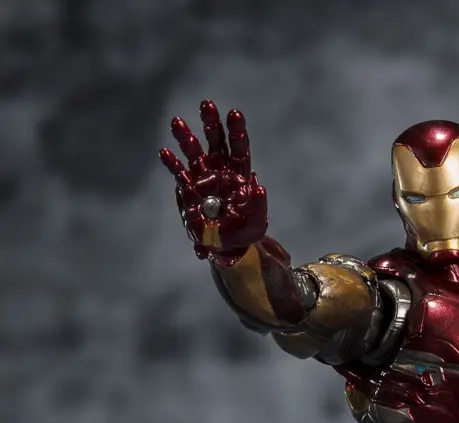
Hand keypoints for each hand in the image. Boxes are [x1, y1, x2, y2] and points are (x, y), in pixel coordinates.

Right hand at [159, 99, 267, 261]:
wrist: (225, 247)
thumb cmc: (244, 232)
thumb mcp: (256, 223)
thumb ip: (258, 205)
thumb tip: (259, 186)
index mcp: (239, 175)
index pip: (239, 149)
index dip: (236, 131)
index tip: (234, 113)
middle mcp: (220, 170)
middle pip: (216, 143)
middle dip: (211, 123)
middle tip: (206, 104)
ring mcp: (203, 177)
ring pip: (194, 153)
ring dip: (186, 137)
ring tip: (177, 121)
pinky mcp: (187, 189)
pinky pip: (178, 173)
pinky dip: (172, 163)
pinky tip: (165, 152)